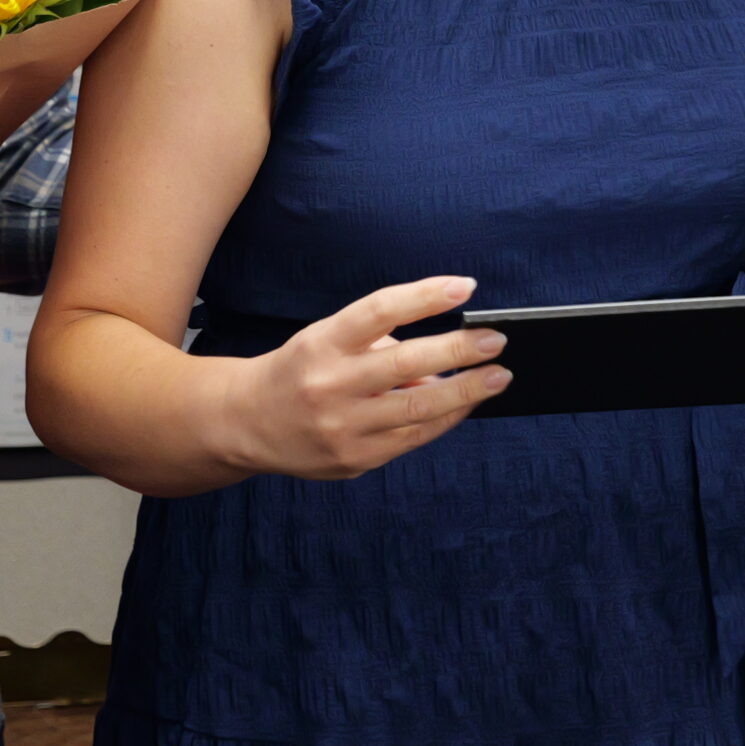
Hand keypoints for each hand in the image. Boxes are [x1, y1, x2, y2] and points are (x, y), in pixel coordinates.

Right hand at [220, 276, 509, 479]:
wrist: (247, 422)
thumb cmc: (302, 369)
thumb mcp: (327, 338)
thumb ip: (382, 343)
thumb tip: (447, 359)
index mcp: (322, 343)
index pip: (380, 311)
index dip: (425, 296)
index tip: (466, 286)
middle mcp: (330, 385)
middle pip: (406, 364)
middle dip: (459, 351)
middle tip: (496, 340)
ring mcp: (342, 427)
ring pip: (418, 408)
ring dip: (466, 392)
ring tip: (497, 376)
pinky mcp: (354, 459)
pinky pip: (413, 437)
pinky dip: (445, 418)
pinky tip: (466, 403)